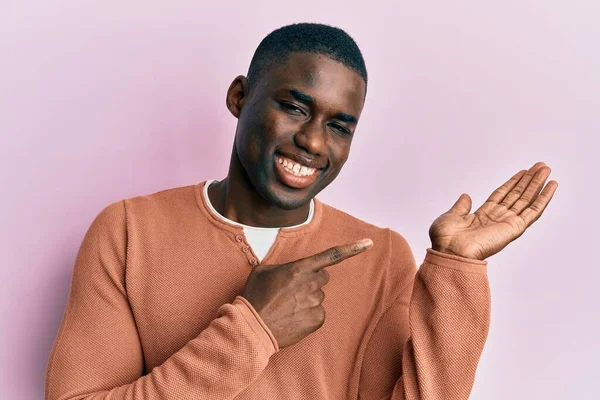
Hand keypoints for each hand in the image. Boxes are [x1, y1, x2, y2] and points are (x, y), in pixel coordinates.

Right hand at [241, 238, 372, 347]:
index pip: (331, 255)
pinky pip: (318, 313)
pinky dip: (308, 315)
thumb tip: (288, 270)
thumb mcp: (262, 271)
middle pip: (322, 278)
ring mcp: (315, 303)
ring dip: (306, 299)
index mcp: (299, 268)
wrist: (252, 327)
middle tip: (291, 291)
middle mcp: (311, 284)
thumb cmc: (254, 297)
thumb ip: (281, 266)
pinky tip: (292, 318)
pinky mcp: (316, 320)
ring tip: (286, 307)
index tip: (368, 243)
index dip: (352, 248)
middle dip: (311, 281)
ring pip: (318, 296)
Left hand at [429, 161, 557, 260]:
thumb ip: (461, 206)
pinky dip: (543, 198)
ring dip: (538, 184)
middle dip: (529, 180)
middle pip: (517, 195)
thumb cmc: (445, 239)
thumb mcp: (451, 216)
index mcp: (482, 216)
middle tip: (541, 166)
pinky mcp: (514, 228)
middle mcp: (496, 219)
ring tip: (547, 169)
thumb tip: (466, 196)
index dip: (512, 183)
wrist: (449, 251)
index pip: (502, 195)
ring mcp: (507, 223)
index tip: (523, 172)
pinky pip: (533, 211)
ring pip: (527, 200)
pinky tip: (551, 186)